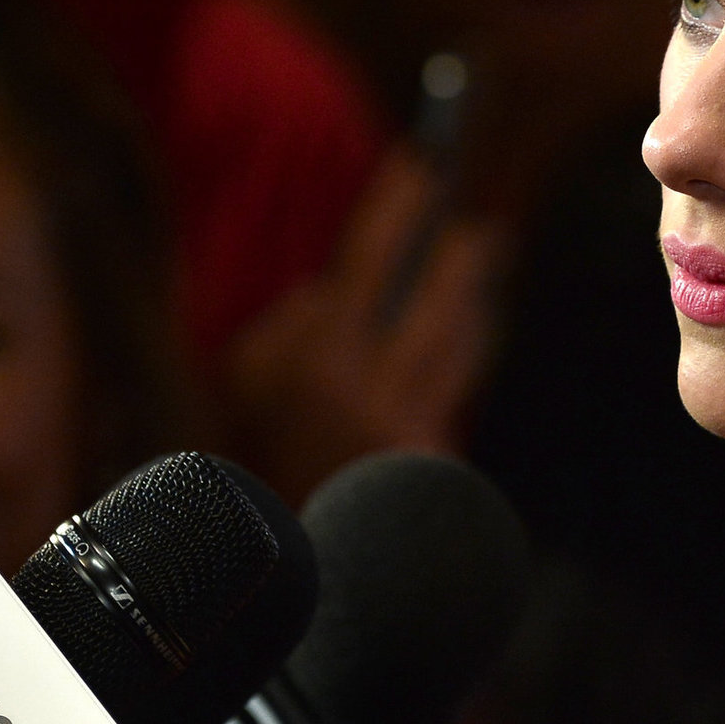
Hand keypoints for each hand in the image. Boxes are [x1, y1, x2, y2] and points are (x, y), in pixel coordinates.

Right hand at [224, 148, 503, 504]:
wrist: (286, 559)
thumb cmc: (254, 455)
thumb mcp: (245, 380)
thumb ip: (290, 324)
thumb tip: (336, 286)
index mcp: (314, 354)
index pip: (370, 254)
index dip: (401, 203)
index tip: (423, 163)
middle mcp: (369, 386)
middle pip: (441, 294)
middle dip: (463, 254)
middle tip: (477, 225)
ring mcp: (407, 425)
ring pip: (460, 340)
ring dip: (471, 299)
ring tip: (479, 263)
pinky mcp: (430, 456)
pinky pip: (456, 382)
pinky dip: (462, 348)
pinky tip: (468, 325)